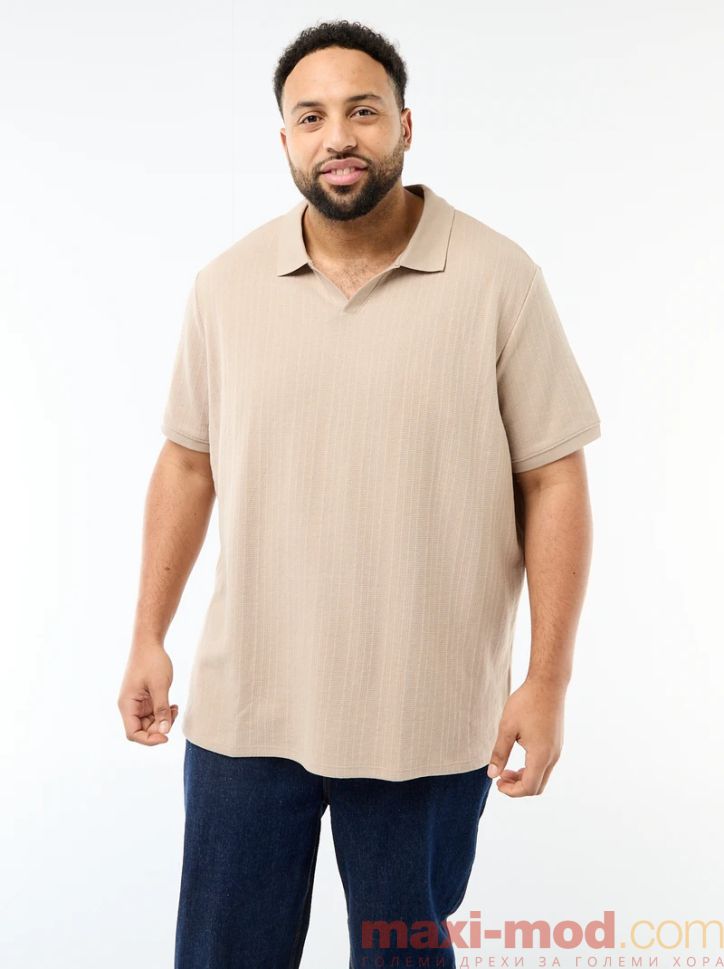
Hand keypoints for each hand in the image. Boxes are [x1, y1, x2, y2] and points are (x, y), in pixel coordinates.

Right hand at [117, 643, 178, 744]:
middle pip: (143, 730)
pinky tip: (173, 706)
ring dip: (163, 720)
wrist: (149, 643)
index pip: (133, 733)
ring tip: (174, 708)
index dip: (149, 739)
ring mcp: (137, 703)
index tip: (166, 737)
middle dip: (159, 727)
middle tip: (173, 714)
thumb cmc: (151, 661)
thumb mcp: (160, 686)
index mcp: (127, 705)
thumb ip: (161, 710)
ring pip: (150, 723)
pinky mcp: (145, 699)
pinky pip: (153, 714)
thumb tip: (165, 732)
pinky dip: (163, 713)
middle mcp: (130, 706)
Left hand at [486, 676, 564, 795]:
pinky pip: (546, 765)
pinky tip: (518, 758)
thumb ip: (500, 753)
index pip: (529, 787)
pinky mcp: (557, 743)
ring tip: (506, 769)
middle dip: (517, 787)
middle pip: (537, 786)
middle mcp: (553, 756)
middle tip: (500, 777)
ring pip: (542, 776)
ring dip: (525, 778)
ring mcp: (557, 750)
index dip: (512, 791)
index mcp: (541, 755)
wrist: (548, 684)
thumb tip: (492, 775)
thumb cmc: (526, 703)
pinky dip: (532, 769)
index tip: (497, 782)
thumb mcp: (507, 728)